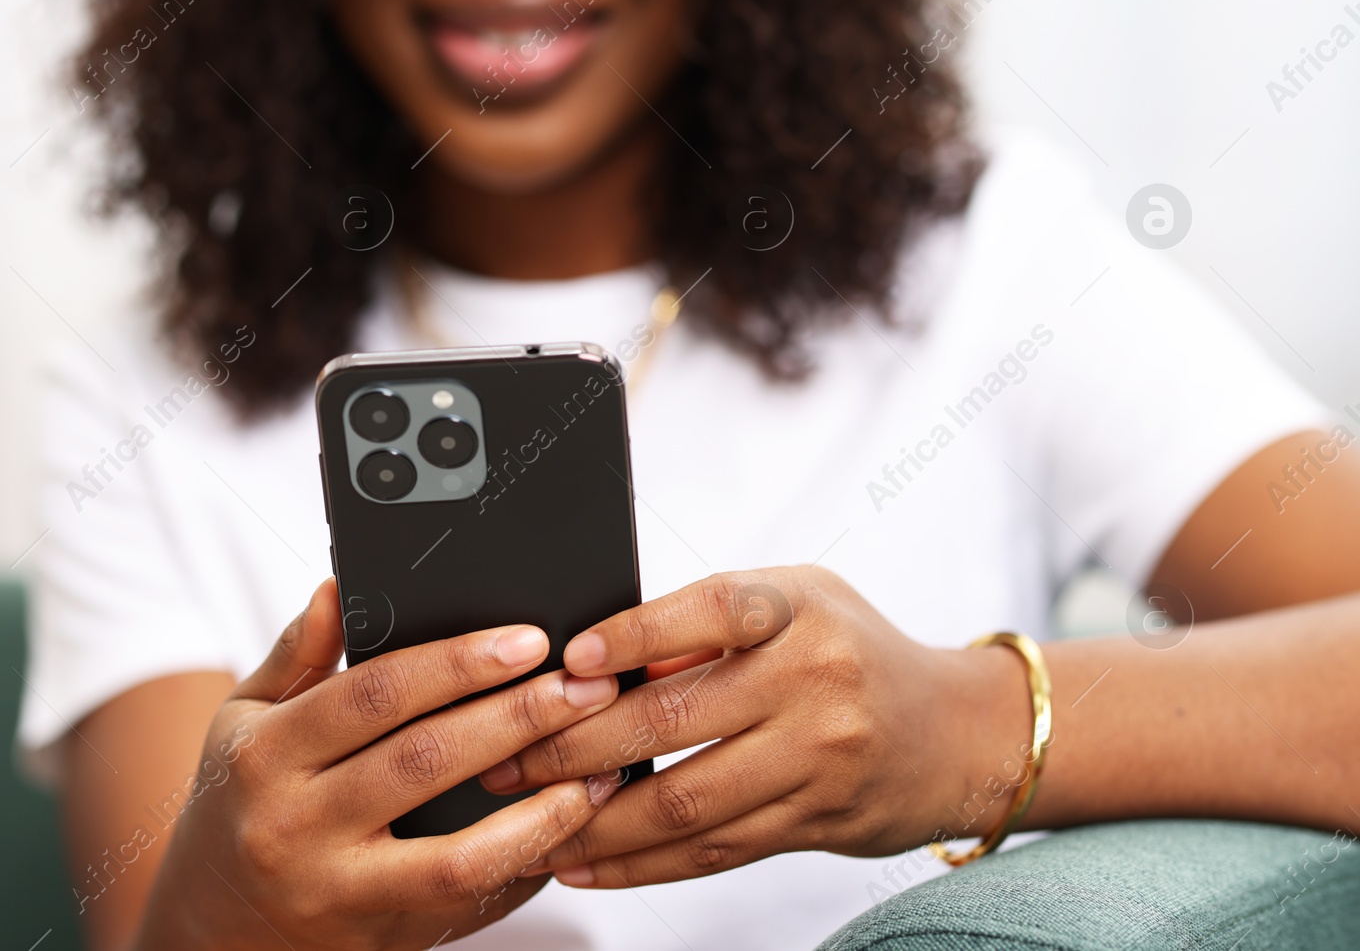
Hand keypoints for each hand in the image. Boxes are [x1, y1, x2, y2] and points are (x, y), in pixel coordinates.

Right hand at [137, 579, 622, 950]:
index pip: (375, 696)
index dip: (457, 664)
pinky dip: (525, 865)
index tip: (527, 639)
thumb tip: (339, 586)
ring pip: (456, 856)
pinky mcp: (382, 938)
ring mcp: (340, 894)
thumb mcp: (244, 720)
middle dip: (518, 718)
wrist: (210, 927)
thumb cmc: (239, 801)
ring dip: (540, 810)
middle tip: (587, 686)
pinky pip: (467, 903)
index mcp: (266, 757)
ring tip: (600, 767)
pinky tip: (570, 827)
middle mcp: (296, 829)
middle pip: (425, 763)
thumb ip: (297, 654)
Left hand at [478, 566, 1027, 887]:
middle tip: (507, 757)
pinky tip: (587, 860)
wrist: (956, 733)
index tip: (569, 661)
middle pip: (676, 717)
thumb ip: (708, 623)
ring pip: (687, 798)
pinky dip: (642, 862)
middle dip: (575, 743)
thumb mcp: (797, 601)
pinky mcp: (816, 822)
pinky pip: (714, 849)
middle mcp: (816, 680)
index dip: (635, 635)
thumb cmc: (850, 651)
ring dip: (595, 818)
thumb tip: (600, 664)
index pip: (710, 610)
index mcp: (800, 607)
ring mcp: (820, 758)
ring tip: (528, 820)